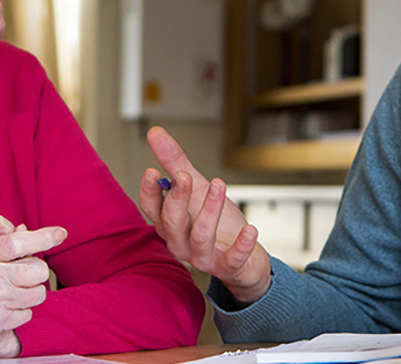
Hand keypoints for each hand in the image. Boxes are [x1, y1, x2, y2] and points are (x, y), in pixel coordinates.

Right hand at [0, 192, 65, 356]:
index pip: (19, 241)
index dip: (43, 236)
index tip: (60, 233)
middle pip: (36, 269)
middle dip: (36, 268)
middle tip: (27, 269)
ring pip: (36, 294)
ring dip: (31, 290)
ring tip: (17, 287)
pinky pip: (25, 314)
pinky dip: (21, 310)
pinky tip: (7, 304)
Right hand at [137, 126, 271, 303]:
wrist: (244, 257)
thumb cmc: (217, 222)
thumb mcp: (197, 187)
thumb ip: (175, 162)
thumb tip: (154, 132)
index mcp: (169, 223)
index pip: (151, 210)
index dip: (150, 193)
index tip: (152, 171)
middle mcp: (180, 242)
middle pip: (172, 223)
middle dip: (176, 199)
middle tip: (183, 175)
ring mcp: (202, 257)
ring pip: (200, 237)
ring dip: (209, 211)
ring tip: (219, 185)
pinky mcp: (226, 267)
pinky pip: (231, 260)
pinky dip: (241, 246)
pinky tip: (250, 229)